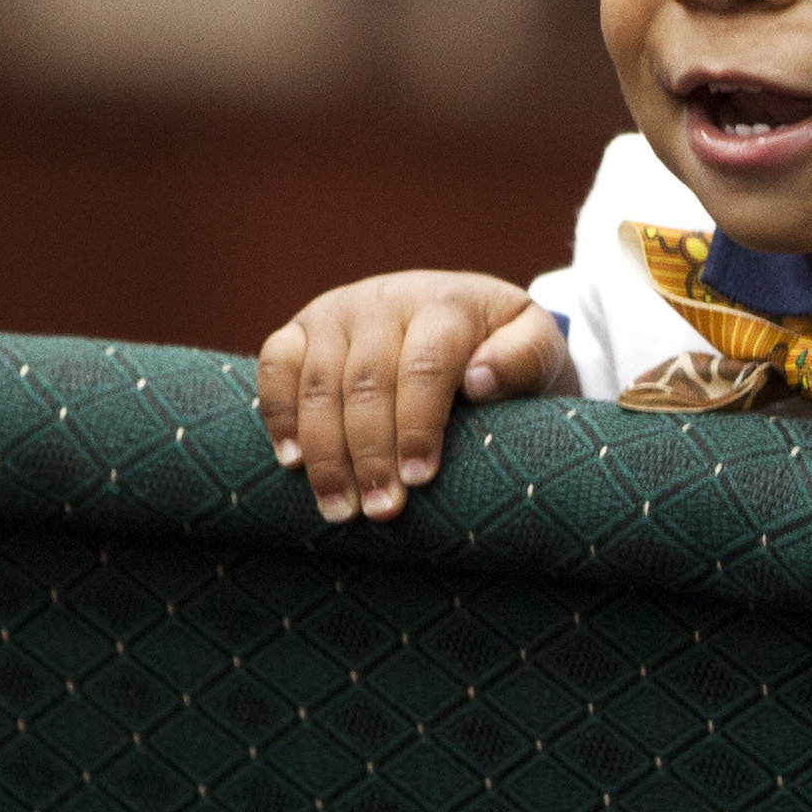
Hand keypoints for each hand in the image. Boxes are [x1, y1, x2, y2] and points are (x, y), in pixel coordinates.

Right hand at [255, 272, 566, 521]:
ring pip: (318, 382)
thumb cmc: (501, 348)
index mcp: (445, 303)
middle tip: (381, 511)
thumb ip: (525, 358)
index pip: (424, 365)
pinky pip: (274, 365)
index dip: (419, 425)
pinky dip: (277, 413)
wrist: (457, 312)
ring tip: (340, 509)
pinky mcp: (300, 328)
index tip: (421, 479)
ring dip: (325, 452)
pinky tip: (291, 462)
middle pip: (367, 382)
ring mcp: (336, 311)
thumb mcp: (536, 346)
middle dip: (371, 453)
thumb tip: (481, 380)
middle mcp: (384, 300)